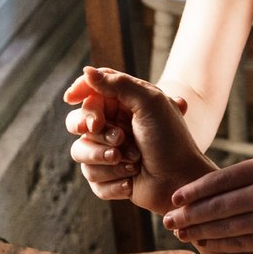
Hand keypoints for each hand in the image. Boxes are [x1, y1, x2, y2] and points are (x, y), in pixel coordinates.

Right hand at [62, 79, 186, 201]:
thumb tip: (87, 71)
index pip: (91, 94)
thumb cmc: (171, 141)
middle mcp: (114, 127)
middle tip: (118, 139)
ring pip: (81, 153)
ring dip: (107, 160)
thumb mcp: (150, 103)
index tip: (70, 98)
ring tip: (133, 161)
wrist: (182, 181)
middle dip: (98, 135)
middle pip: (77, 123)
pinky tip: (131, 180)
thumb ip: (118, 84)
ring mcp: (109, 153)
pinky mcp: (109, 178)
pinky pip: (92, 179)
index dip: (80, 93)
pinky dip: (112, 182)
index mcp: (124, 105)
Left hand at [161, 156, 252, 252]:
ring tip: (181, 234)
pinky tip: (205, 243)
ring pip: (226, 227)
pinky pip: (241, 244)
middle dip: (188, 214)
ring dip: (199, 232)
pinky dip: (220, 244)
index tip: (174, 197)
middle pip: (217, 205)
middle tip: (168, 220)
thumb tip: (201, 189)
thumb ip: (243, 177)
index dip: (193, 191)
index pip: (219, 180)